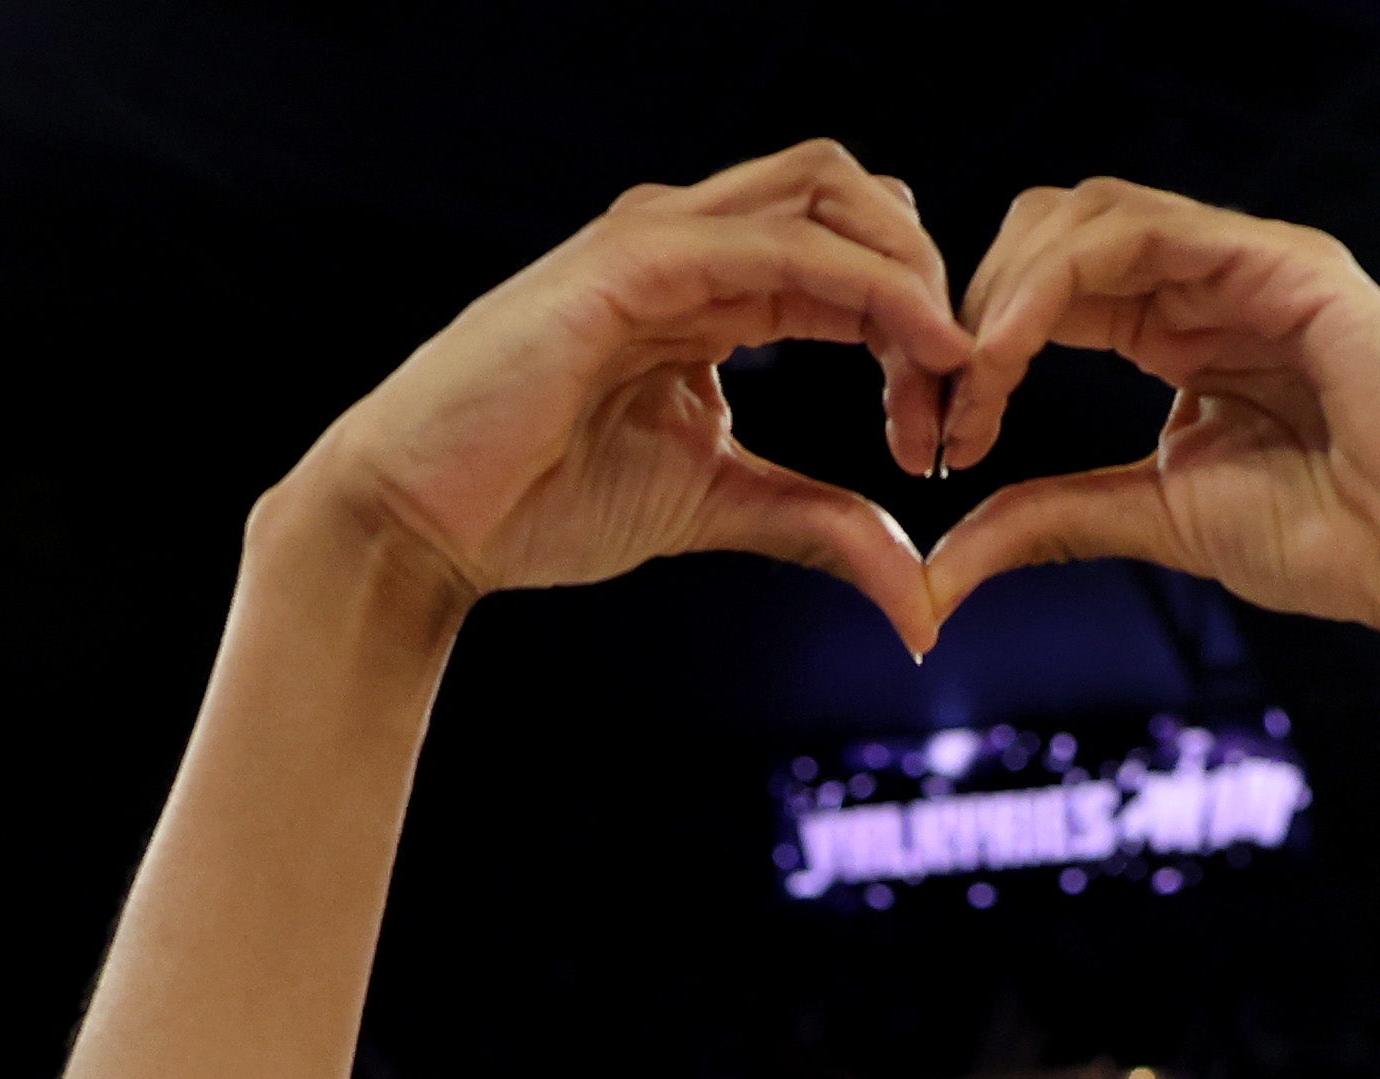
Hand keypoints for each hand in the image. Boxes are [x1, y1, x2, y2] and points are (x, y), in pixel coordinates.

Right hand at [278, 146, 962, 651]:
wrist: (420, 521)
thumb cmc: (536, 502)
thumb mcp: (714, 504)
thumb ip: (817, 522)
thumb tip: (915, 587)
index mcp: (708, 289)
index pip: (847, 255)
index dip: (919, 324)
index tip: (944, 425)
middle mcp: (688, 244)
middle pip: (853, 195)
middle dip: (928, 274)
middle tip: (959, 384)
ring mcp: (656, 241)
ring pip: (826, 189)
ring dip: (908, 267)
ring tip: (947, 361)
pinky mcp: (630, 262)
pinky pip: (775, 242)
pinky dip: (863, 283)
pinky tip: (914, 342)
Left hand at [917, 180, 1379, 648]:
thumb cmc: (1333, 543)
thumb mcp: (1157, 521)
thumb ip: (1053, 517)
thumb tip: (940, 563)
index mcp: (1181, 328)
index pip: (1050, 289)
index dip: (977, 348)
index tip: (936, 440)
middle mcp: (1212, 280)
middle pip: (1052, 232)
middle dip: (973, 309)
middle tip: (937, 406)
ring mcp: (1251, 262)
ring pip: (1086, 215)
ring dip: (1006, 293)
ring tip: (973, 384)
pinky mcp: (1287, 264)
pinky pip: (1144, 233)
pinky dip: (1057, 284)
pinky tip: (1013, 354)